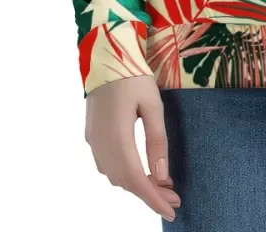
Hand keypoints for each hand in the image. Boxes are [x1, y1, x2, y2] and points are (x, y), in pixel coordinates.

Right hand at [84, 75, 179, 221]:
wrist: (106, 55)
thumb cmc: (133, 76)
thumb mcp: (153, 104)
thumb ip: (157, 140)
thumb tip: (161, 176)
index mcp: (117, 137)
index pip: (135, 179)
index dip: (152, 199)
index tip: (170, 210)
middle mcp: (101, 144)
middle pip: (125, 181)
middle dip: (149, 193)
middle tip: (173, 197)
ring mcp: (93, 141)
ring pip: (115, 175)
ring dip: (137, 184)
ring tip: (162, 185)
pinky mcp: (92, 135)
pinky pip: (107, 164)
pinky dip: (125, 173)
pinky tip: (141, 169)